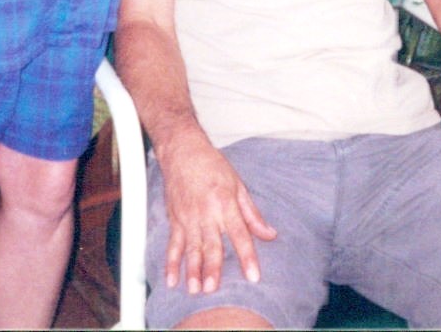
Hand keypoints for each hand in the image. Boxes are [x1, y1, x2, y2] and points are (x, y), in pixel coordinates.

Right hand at [156, 136, 276, 294]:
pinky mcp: (175, 220)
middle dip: (212, 268)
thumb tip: (269, 234)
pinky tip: (171, 280)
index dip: (247, 256)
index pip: (239, 234)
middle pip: (211, 245)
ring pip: (191, 249)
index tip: (253, 275)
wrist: (182, 151)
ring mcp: (188, 218)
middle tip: (213, 290)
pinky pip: (172, 245)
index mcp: (225, 203)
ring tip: (194, 290)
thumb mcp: (238, 185)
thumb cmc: (212, 166)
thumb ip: (252, 214)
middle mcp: (206, 213)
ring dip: (192, 270)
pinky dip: (170, 263)